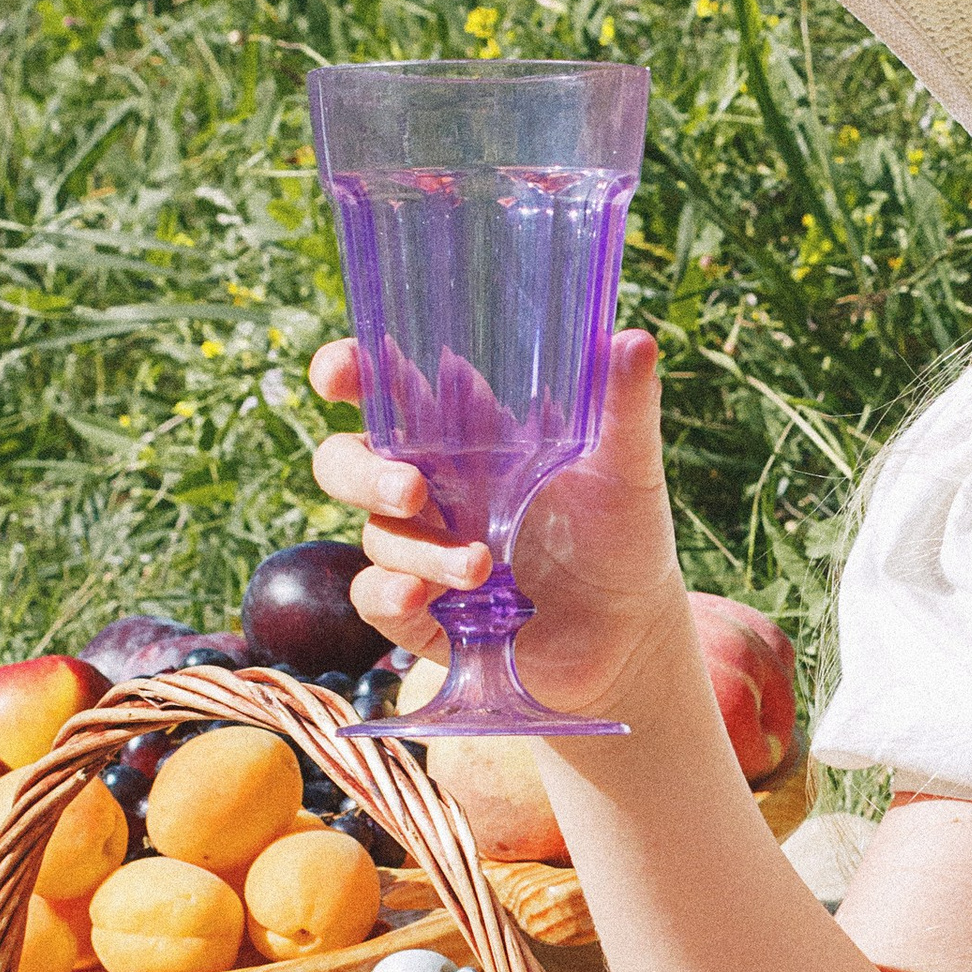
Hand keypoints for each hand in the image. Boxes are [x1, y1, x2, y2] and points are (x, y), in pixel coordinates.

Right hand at [307, 330, 685, 723]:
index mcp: (468, 437)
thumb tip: (635, 340)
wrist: (633, 631)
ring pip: (376, 535)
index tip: (337, 373)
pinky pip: (374, 598)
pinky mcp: (422, 613)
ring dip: (418, 550)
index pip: (389, 389)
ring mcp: (423, 550)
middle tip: (412, 490)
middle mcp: (433, 489)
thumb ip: (625, 406)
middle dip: (362, 472)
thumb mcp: (629, 468)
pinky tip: (420, 598)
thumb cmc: (622, 533)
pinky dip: (388, 595)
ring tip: (480, 565)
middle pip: (348, 461)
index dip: (351, 373)